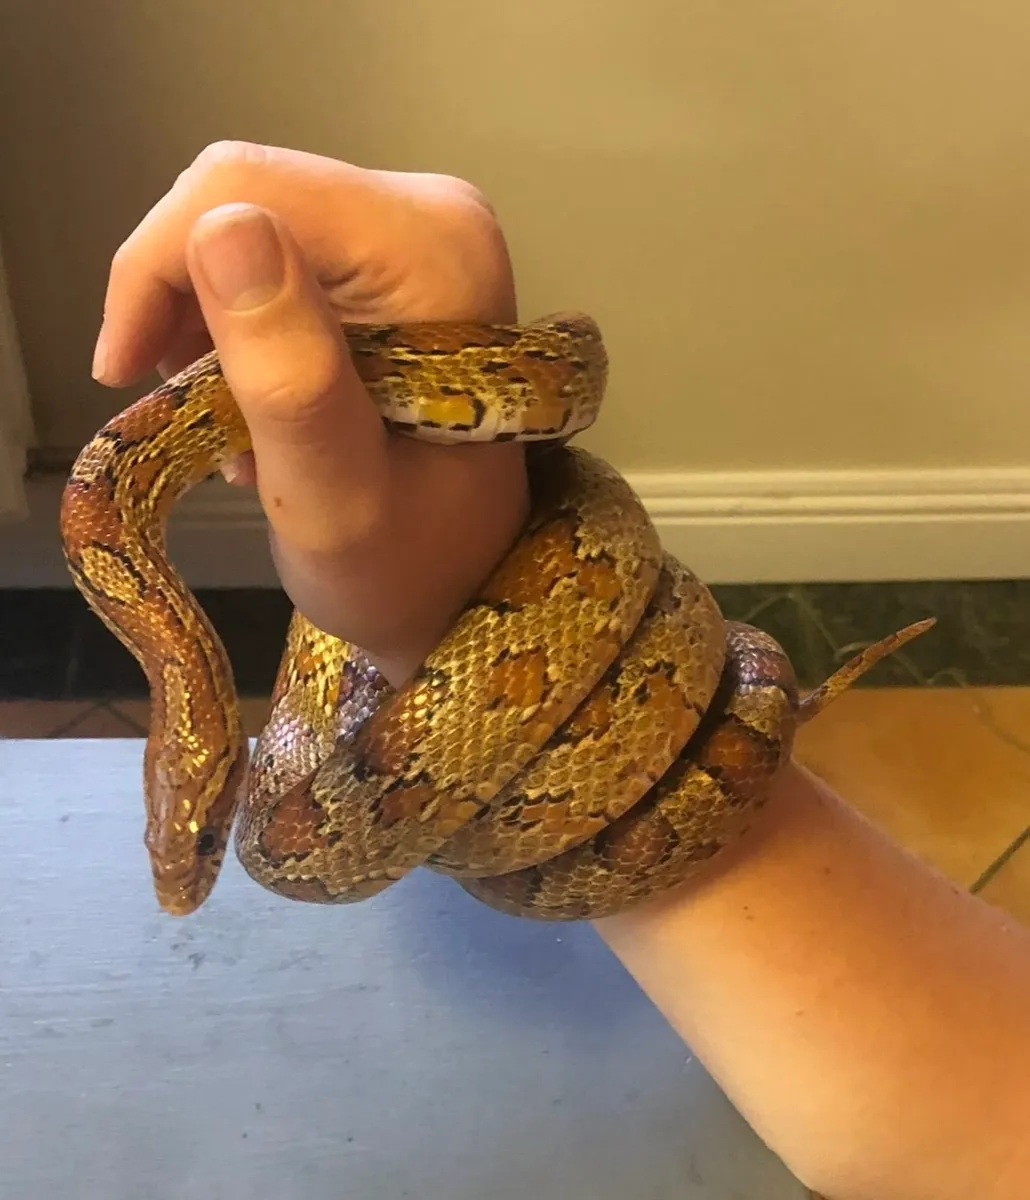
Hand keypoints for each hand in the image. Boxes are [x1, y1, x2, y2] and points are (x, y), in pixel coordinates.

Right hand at [92, 142, 528, 683]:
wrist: (459, 588)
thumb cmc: (403, 564)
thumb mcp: (335, 493)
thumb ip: (289, 374)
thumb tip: (220, 228)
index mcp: (438, 256)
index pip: (248, 191)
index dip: (159, 268)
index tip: (123, 369)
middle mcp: (437, 217)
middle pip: (245, 196)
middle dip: (185, 301)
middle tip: (187, 408)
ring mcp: (418, 233)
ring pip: (249, 223)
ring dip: (210, 323)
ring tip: (233, 426)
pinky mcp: (395, 258)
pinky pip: (276, 253)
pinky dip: (242, 327)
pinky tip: (257, 402)